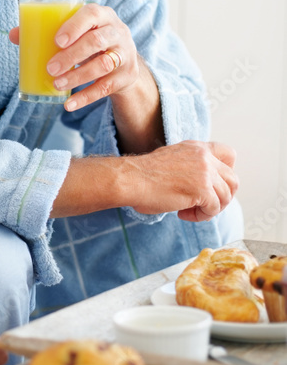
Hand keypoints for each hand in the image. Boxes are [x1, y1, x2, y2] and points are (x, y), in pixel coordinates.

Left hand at [9, 2, 138, 110]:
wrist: (124, 59)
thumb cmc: (91, 39)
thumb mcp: (77, 31)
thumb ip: (48, 31)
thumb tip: (14, 35)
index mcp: (103, 15)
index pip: (92, 13)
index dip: (74, 26)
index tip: (57, 40)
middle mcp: (117, 32)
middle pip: (97, 41)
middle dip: (72, 56)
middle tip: (50, 68)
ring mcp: (125, 55)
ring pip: (103, 65)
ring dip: (77, 77)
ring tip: (57, 84)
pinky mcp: (126, 76)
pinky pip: (106, 88)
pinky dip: (85, 97)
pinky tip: (68, 105)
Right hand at [52, 141, 238, 220]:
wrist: (131, 179)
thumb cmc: (143, 175)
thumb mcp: (173, 160)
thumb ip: (191, 167)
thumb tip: (202, 187)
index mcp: (197, 148)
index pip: (229, 154)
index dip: (226, 173)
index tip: (214, 185)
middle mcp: (204, 157)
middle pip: (233, 180)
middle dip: (222, 197)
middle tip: (204, 205)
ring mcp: (205, 172)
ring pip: (226, 197)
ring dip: (211, 209)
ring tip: (191, 211)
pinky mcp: (202, 189)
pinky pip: (213, 208)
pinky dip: (201, 216)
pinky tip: (183, 214)